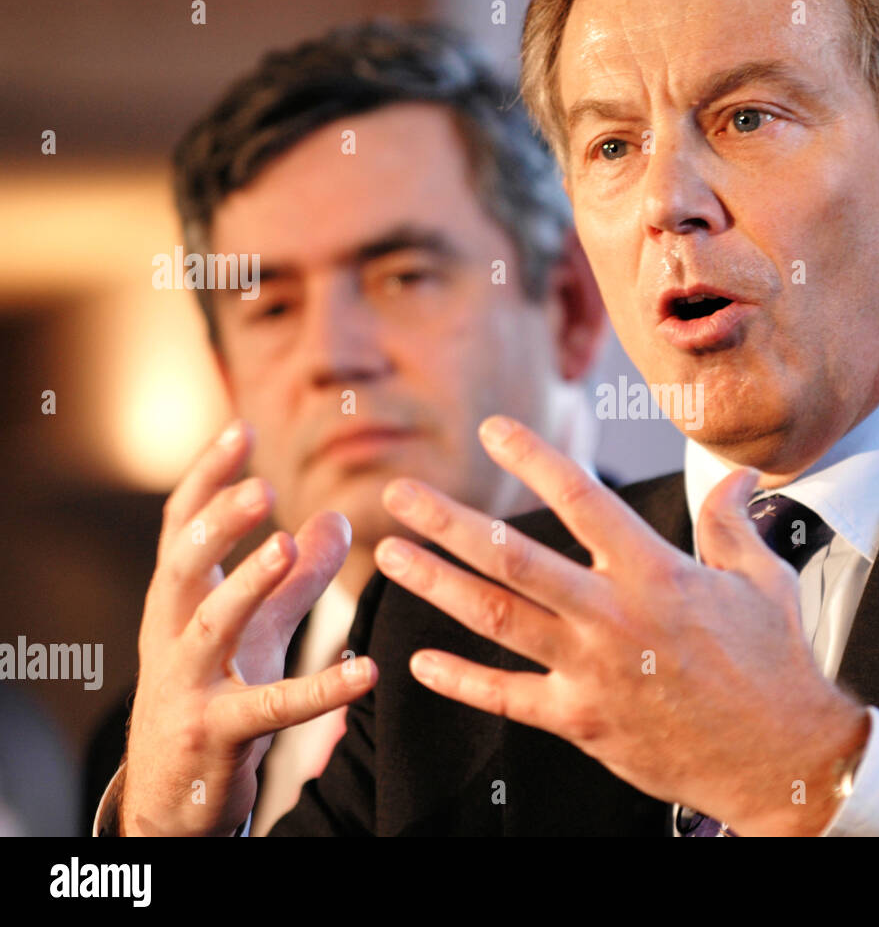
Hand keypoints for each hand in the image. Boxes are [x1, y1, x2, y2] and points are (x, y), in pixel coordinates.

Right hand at [119, 420, 376, 835]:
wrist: (169, 793)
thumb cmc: (214, 690)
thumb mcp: (256, 628)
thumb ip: (297, 576)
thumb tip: (336, 515)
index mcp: (179, 600)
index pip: (182, 526)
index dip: (207, 477)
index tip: (241, 427)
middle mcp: (172, 634)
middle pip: (182, 567)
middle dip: (218, 524)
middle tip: (263, 486)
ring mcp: (189, 685)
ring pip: (211, 628)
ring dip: (247, 584)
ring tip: (287, 546)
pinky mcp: (219, 734)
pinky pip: (272, 707)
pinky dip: (321, 687)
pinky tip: (367, 671)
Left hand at [374, 415, 868, 835]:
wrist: (781, 758)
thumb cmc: (774, 665)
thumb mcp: (765, 580)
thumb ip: (734, 524)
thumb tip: (738, 474)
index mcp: (657, 573)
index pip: (582, 499)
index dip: (533, 458)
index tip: (493, 430)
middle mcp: (615, 616)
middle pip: (514, 559)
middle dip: (450, 522)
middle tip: (400, 495)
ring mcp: (593, 672)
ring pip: (499, 620)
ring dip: (438, 585)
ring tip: (392, 557)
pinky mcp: (584, 722)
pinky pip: (509, 698)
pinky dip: (462, 680)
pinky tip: (422, 661)